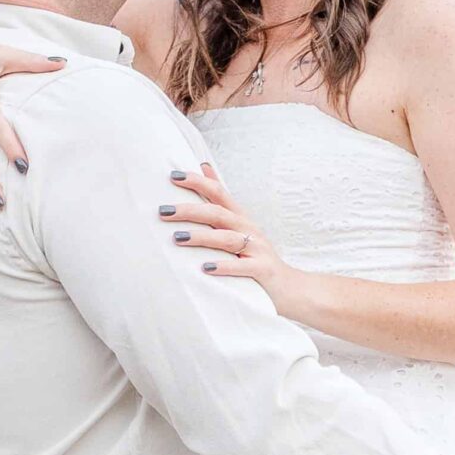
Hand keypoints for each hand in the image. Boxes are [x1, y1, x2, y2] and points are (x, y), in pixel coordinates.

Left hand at [160, 162, 306, 312]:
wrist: (290, 288)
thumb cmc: (258, 257)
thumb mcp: (240, 225)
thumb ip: (220, 200)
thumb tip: (204, 167)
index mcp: (240, 218)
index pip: (218, 193)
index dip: (198, 182)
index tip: (174, 176)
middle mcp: (249, 229)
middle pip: (218, 214)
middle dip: (190, 210)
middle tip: (164, 211)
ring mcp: (257, 249)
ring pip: (227, 239)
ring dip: (202, 237)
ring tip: (178, 237)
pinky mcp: (262, 270)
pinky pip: (242, 267)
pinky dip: (224, 266)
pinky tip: (205, 268)